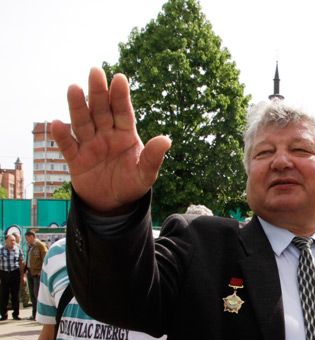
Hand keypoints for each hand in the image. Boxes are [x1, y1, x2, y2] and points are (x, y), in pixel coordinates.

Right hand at [51, 67, 170, 210]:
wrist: (113, 203)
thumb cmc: (132, 184)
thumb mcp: (146, 174)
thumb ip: (153, 158)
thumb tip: (166, 140)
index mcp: (125, 135)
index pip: (123, 112)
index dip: (120, 96)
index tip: (120, 78)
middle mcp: (106, 135)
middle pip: (100, 110)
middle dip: (98, 92)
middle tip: (95, 71)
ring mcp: (89, 145)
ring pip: (82, 122)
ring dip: (77, 106)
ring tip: (73, 88)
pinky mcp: (75, 159)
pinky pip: (68, 146)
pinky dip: (62, 136)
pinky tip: (58, 123)